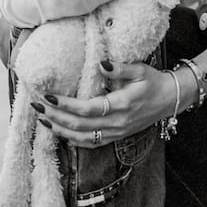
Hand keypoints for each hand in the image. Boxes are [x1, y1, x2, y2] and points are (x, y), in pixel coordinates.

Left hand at [34, 61, 175, 147]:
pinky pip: (91, 143)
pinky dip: (73, 140)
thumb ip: (119, 68)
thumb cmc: (153, 82)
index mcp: (121, 106)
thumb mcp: (140, 70)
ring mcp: (117, 133)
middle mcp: (117, 124)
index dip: (66, 105)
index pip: (87, 109)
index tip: (48, 96)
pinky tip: (59, 132)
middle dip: (55, 116)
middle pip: (80, 125)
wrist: (170, 100)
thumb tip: (101, 63)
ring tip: (41, 118)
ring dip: (60, 130)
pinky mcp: (116, 137)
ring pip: (83, 138)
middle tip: (36, 105)